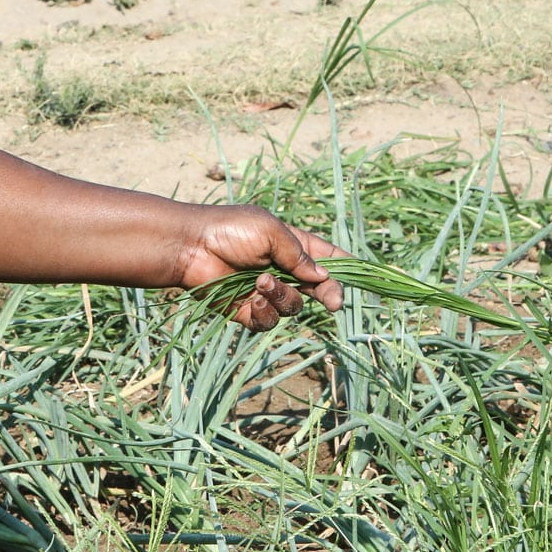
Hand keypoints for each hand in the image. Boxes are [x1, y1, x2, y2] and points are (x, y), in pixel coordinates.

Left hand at [176, 205, 345, 331]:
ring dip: (283, 296)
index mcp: (291, 245)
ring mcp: (265, 292)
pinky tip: (252, 298)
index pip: (325, 257)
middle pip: (317, 288)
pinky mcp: (248, 311)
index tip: (362, 274)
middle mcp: (282, 270)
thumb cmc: (229, 230)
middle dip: (328, 294)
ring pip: (293, 307)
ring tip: (261, 282)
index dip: (344, 266)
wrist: (189, 248)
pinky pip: (269, 321)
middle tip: (334, 302)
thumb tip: (322, 276)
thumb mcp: (270, 231)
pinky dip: (264, 311)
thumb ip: (298, 254)